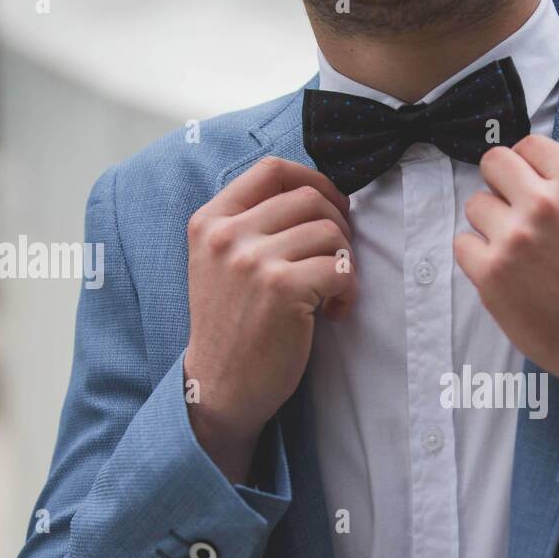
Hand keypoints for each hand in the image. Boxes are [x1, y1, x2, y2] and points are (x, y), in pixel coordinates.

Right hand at [183, 156, 355, 482]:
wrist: (219, 388)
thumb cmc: (232, 327)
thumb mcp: (220, 263)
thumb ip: (252, 225)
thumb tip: (318, 195)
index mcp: (209, 221)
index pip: (272, 169)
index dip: (314, 180)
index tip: (331, 209)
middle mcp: (227, 234)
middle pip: (309, 197)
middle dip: (337, 226)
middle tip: (335, 262)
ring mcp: (252, 260)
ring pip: (330, 231)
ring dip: (344, 262)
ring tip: (329, 294)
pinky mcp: (282, 289)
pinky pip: (340, 268)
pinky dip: (348, 291)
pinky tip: (332, 313)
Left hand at [454, 134, 558, 390]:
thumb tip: (521, 174)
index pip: (528, 144)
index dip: (525, 166)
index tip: (528, 185)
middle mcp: (546, 203)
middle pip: (494, 163)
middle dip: (500, 186)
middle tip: (514, 213)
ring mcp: (515, 237)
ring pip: (475, 205)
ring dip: (489, 225)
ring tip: (516, 252)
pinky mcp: (492, 272)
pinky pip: (462, 244)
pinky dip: (477, 258)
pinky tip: (504, 273)